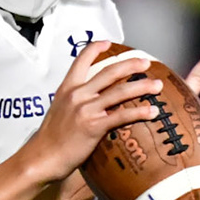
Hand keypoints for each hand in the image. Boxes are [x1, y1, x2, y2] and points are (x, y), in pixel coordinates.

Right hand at [20, 41, 168, 184]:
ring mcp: (86, 109)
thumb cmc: (51, 138)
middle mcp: (77, 94)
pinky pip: (122, 115)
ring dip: (142, 86)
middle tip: (146, 62)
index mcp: (67, 88)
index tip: (108, 42)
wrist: (42, 157)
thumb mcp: (59, 110)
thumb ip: (74, 101)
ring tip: (156, 86)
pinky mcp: (94, 126)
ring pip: (120, 91)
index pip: (81, 60)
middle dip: (131, 64)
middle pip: (109, 72)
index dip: (96, 48)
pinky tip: (152, 111)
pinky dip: (139, 112)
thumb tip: (93, 100)